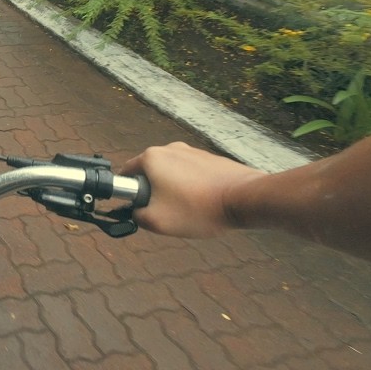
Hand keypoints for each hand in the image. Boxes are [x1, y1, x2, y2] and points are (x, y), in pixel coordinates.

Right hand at [120, 142, 263, 237]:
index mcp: (151, 158)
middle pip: (150, 172)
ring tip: (188, 210)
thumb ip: (137, 216)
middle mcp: (169, 148)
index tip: (142, 208)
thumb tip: (136, 212)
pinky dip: (192, 187)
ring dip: (173, 190)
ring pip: (172, 173)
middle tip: (166, 212)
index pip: (126, 173)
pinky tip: (203, 203)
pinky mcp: (209, 158)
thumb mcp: (157, 221)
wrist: (243, 199)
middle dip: (154, 192)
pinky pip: (192, 173)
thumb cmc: (198, 209)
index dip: (130, 193)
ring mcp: (192, 151)